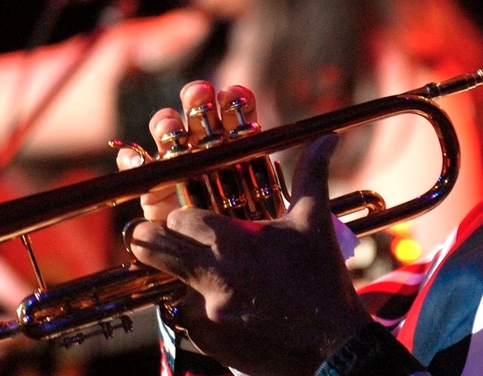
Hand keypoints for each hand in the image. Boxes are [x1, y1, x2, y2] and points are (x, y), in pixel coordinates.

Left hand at [122, 81, 373, 375]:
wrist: (334, 343)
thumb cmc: (323, 276)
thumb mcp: (314, 222)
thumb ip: (311, 174)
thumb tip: (326, 137)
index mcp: (231, 241)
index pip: (178, 218)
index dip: (182, 218)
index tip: (191, 220)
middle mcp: (211, 276)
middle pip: (150, 248)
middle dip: (148, 240)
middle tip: (153, 237)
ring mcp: (206, 312)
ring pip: (169, 286)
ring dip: (182, 279)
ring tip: (213, 278)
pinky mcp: (209, 340)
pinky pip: (188, 319)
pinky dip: (202, 311)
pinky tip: (232, 306)